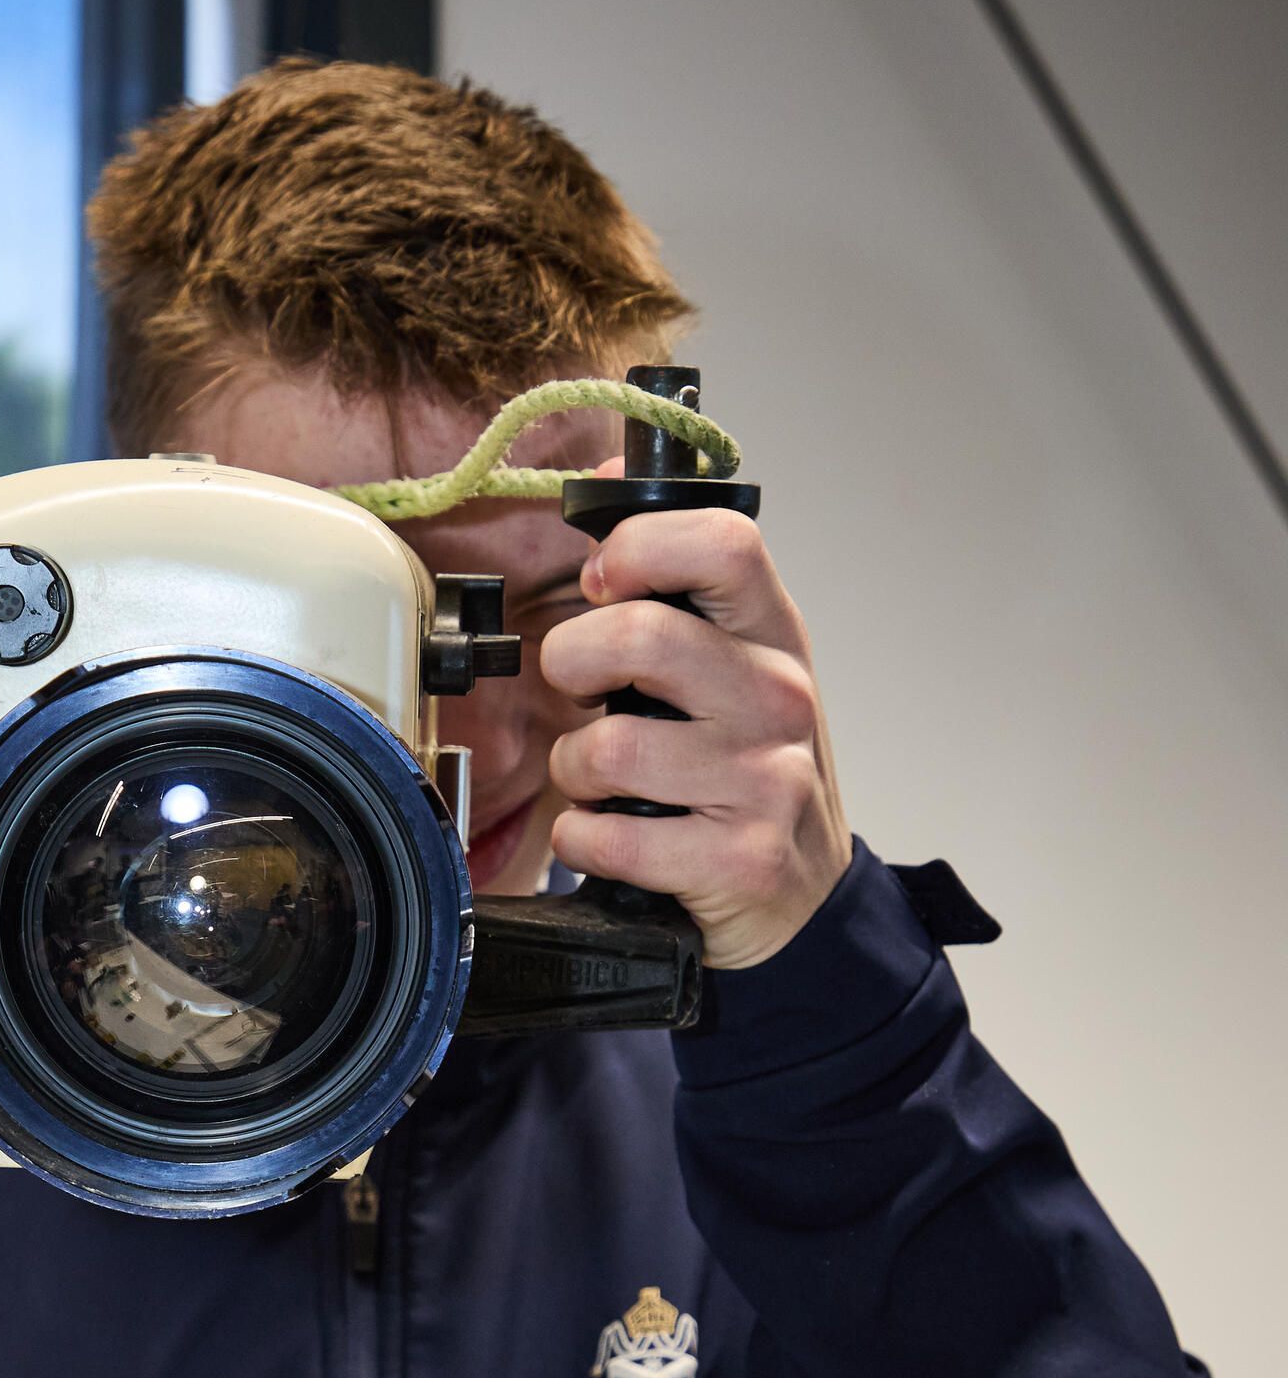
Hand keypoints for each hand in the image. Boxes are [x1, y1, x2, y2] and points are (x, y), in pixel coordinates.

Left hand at [540, 497, 851, 970]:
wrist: (806, 900)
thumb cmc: (749, 773)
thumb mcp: (732, 666)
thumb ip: (672, 586)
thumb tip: (605, 476)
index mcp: (773, 635)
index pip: (723, 542)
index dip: (639, 549)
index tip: (602, 585)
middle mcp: (778, 698)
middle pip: (641, 638)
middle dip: (572, 664)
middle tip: (579, 691)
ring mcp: (764, 781)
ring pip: (609, 748)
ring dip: (574, 770)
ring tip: (602, 782)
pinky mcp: (739, 861)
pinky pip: (604, 835)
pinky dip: (581, 840)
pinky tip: (611, 837)